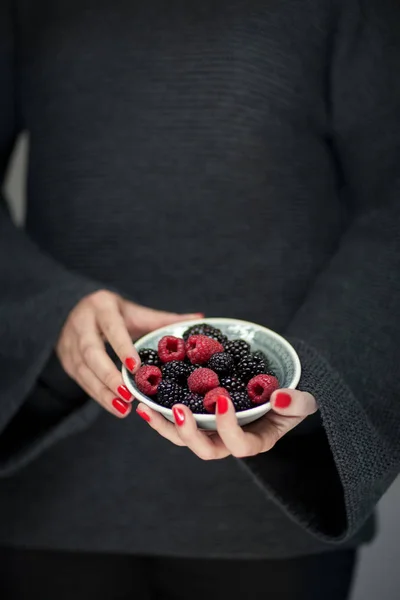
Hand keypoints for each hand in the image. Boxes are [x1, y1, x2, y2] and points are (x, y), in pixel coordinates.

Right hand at [56, 290, 201, 417]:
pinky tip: (115, 407)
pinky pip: (81, 381)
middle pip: (91, 352)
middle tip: (127, 395)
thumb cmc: (114, 313)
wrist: (75, 309)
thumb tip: (198, 319)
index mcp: (101, 307)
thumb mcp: (136, 312)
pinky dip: (98, 395)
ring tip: (123, 408)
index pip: (111, 328)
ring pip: (83, 370)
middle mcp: (81, 324)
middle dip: (108, 376)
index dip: (121, 347)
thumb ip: (164, 319)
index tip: (135, 367)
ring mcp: (69, 343)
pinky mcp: (66, 360)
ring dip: (102, 391)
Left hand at [136, 389, 316, 458]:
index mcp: (254, 442)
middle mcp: (228, 442)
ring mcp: (210, 432)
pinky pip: (176, 421)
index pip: (240, 445)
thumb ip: (297, 403)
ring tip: (146, 408)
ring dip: (164, 426)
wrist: (274, 391)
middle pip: (204, 449)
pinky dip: (159, 414)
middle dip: (189, 433)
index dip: (228, 428)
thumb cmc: (289, 400)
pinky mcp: (197, 418)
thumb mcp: (301, 401)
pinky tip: (143, 400)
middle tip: (179, 409)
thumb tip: (278, 397)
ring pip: (183, 438)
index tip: (222, 399)